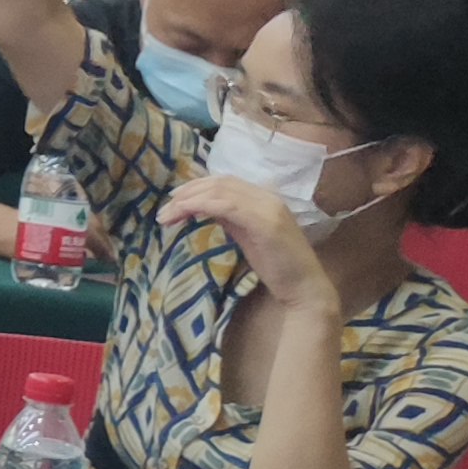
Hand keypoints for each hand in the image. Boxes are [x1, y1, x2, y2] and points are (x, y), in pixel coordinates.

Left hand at [162, 169, 338, 311]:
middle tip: (164, 210)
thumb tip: (203, 208)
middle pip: (219, 182)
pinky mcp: (265, 222)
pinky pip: (227, 205)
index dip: (196, 187)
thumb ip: (230, 218)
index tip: (173, 200)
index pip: (225, 181)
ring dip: (188, 200)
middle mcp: (267, 196)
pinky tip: (186, 215)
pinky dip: (202, 206)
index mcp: (265, 197)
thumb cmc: (276, 264)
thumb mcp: (247, 235)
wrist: (303, 287)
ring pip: (220, 191)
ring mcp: (268, 207)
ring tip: (167, 216)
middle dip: (187, 193)